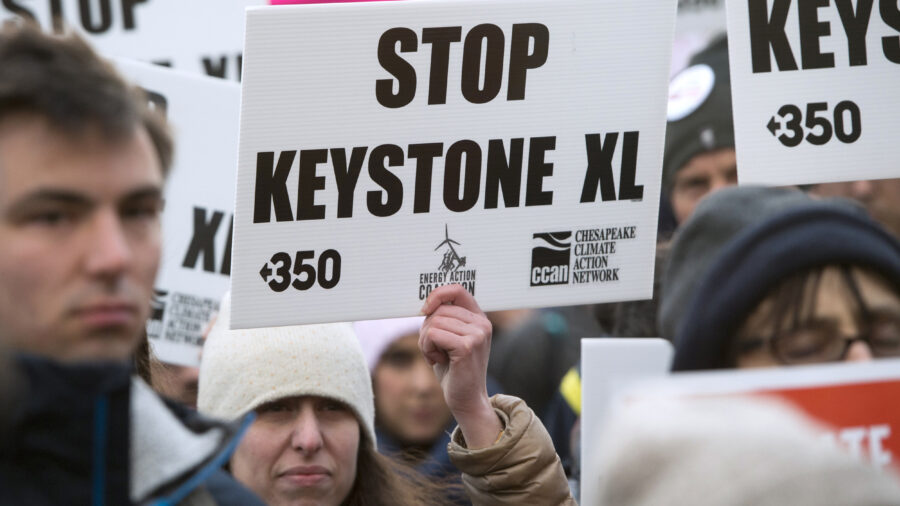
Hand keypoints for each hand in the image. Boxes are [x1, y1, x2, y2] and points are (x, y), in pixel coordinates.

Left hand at [420, 284, 501, 448]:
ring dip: (425, 341)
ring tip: (436, 356)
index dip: (437, 295)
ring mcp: (477, 334)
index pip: (457, 290)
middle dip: (426, 329)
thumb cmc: (454, 370)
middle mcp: (482, 323)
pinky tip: (437, 360)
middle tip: (432, 349)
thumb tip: (425, 303)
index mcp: (479, 318)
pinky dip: (427, 348)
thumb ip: (443, 319)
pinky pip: (433, 335)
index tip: (424, 309)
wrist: (466, 399)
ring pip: (433, 322)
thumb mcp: (449, 339)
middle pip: (439, 309)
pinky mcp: (467, 346)